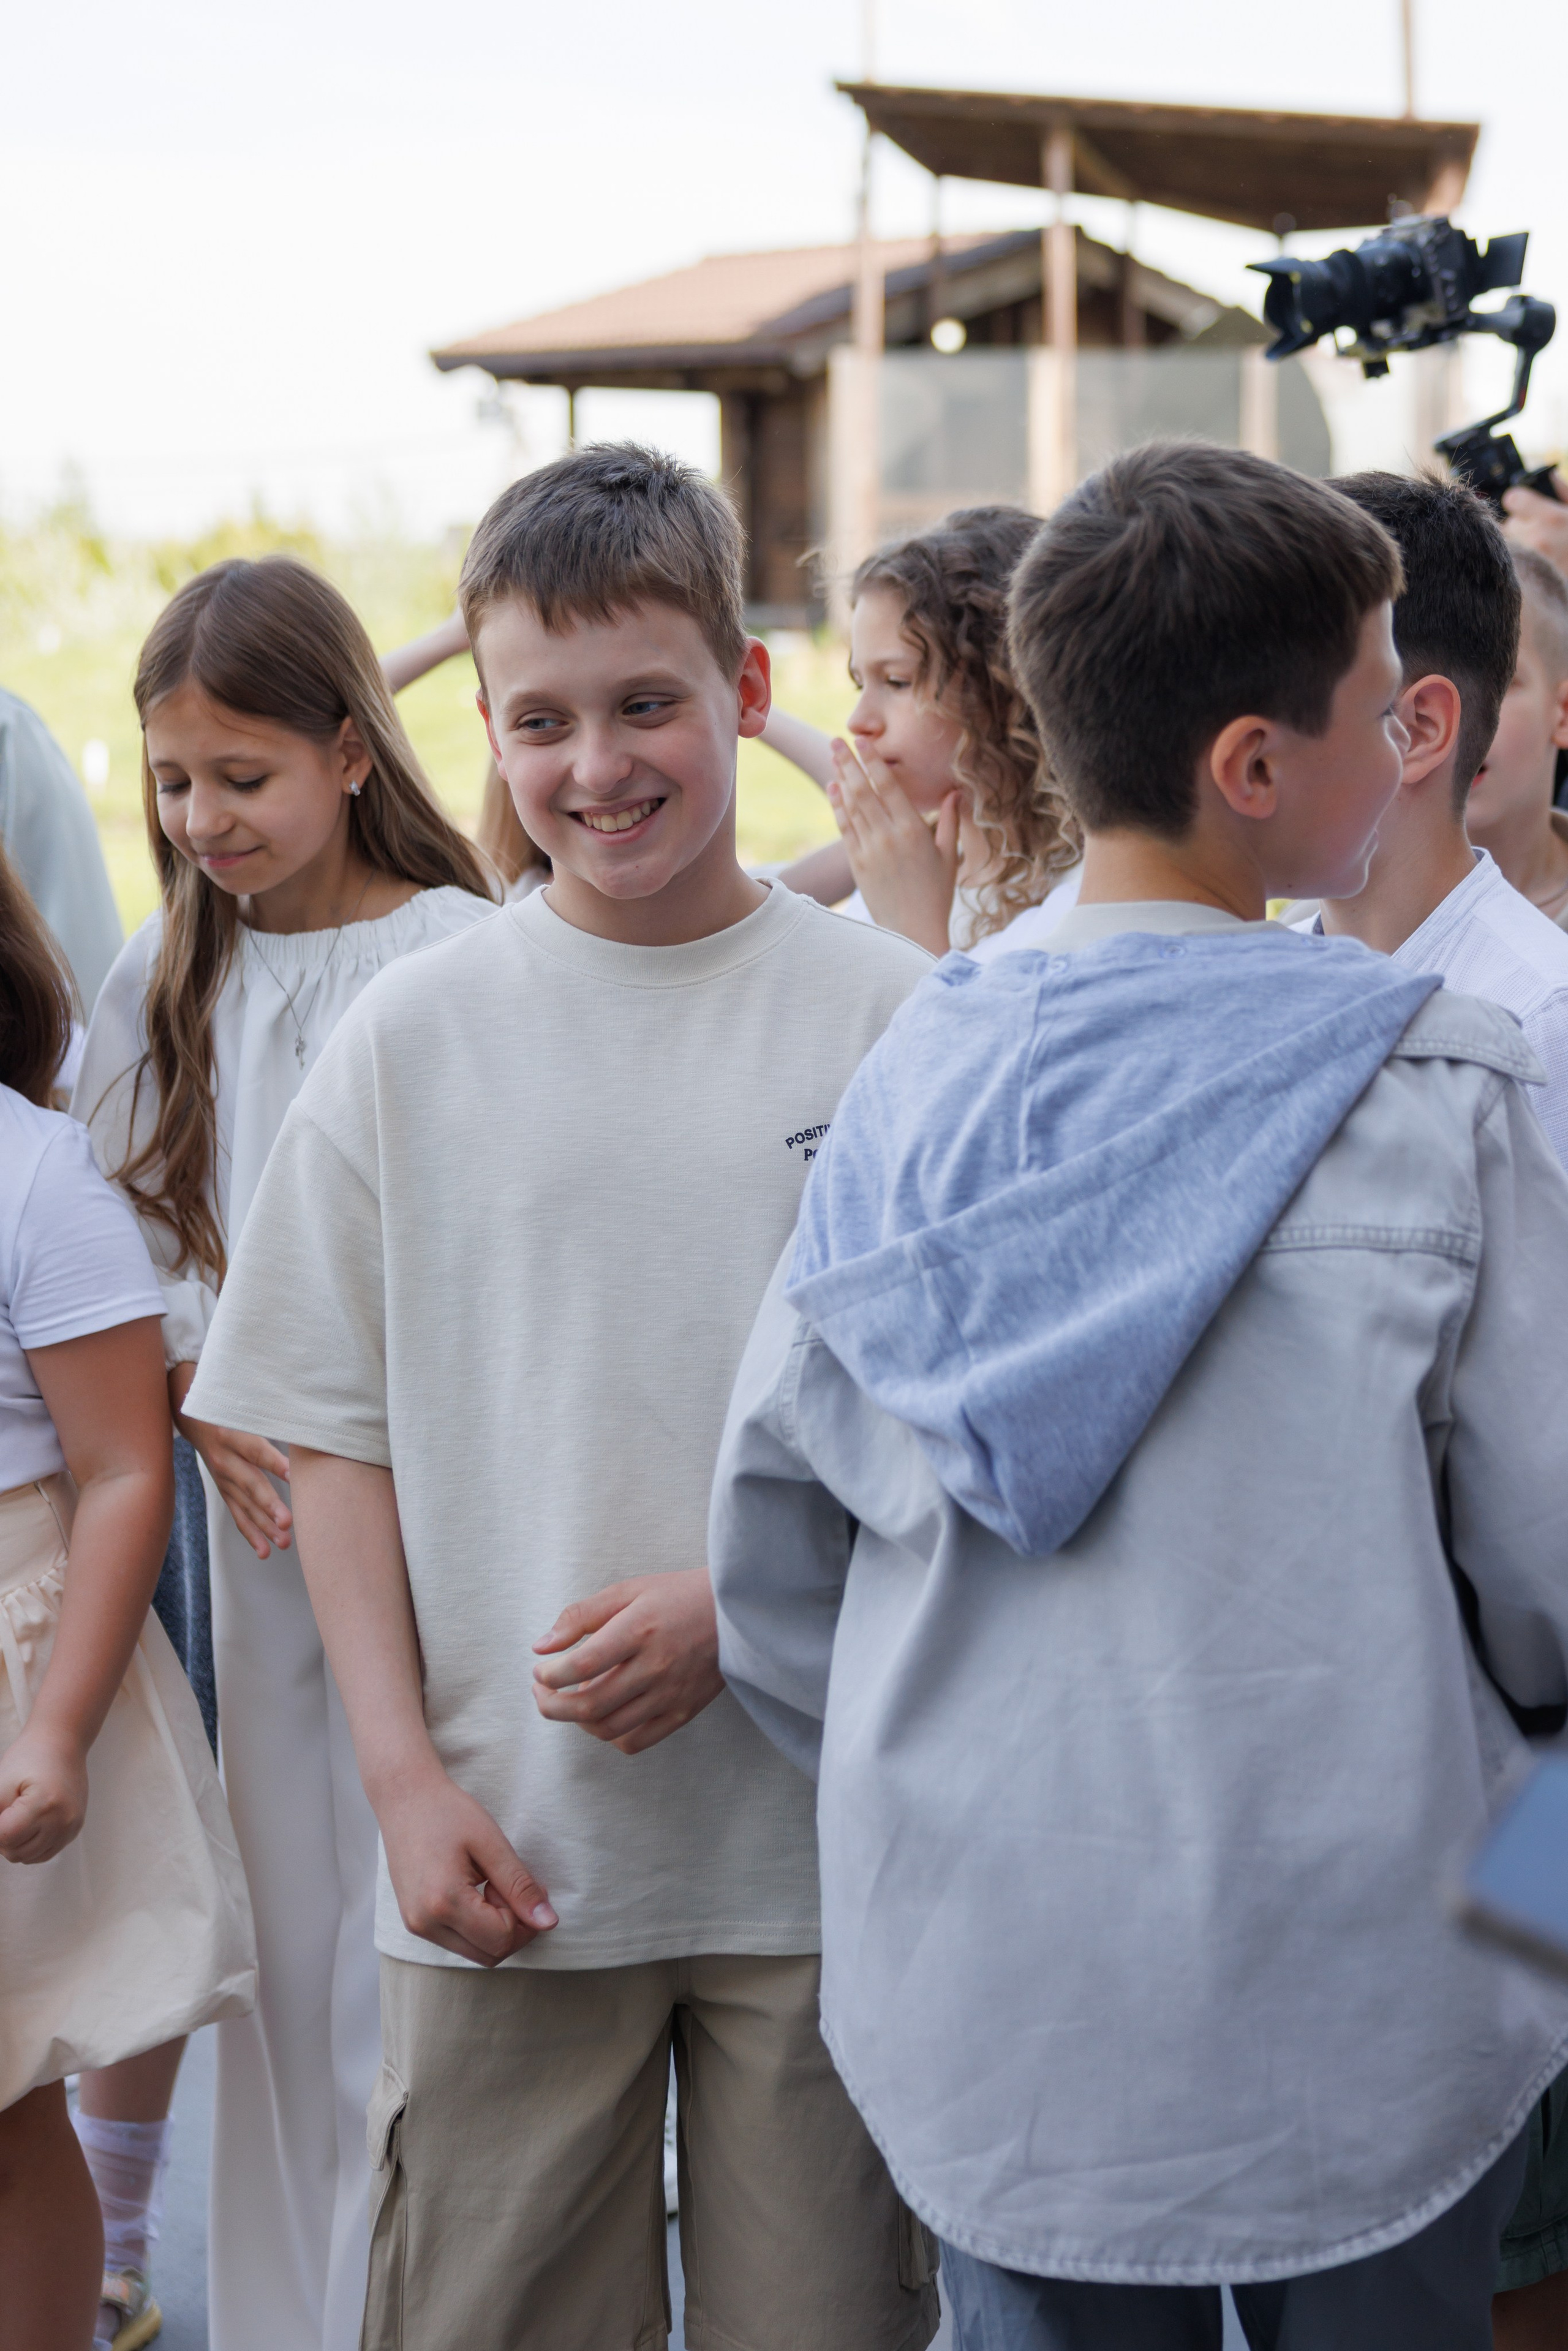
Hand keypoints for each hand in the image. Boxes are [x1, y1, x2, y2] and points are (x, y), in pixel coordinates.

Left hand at [0, 1723, 88, 1863]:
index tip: (0, 1810)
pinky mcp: (74, 1830)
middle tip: (6, 1812)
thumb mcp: (1, 1783)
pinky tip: (30, 1824)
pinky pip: (44, 1853)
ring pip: (29, 1858)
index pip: (5, 1838)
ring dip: (16, 1844)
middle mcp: (63, 1820)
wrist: (61, 1743)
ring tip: (17, 1818)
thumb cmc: (29, 1757)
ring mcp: (71, 1827)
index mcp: (45, 1805)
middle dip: (3, 1837)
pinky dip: (31, 1845)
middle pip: (16, 1853)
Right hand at [170, 1363, 290, 1558]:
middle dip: (269, 1505)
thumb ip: (273, 1415)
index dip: (275, 1462)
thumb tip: (309, 1422)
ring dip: (264, 1526)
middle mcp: (225, 1459)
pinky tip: (264, 1551)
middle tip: (288, 1522)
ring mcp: (222, 1479)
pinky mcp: (224, 1491)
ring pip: (244, 1505)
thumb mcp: (245, 1407)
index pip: (256, 1450)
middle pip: (250, 1484)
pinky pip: (237, 1515)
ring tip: (283, 1542)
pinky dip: (251, 1534)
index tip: (294, 1475)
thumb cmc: (231, 1409)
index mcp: (232, 1434)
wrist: (194, 1418)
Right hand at [377, 1762, 556, 1966]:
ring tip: (486, 1884)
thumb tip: (548, 1922)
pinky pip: (458, 1941)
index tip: (516, 1881)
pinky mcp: (414, 1922)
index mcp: (444, 1902)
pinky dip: (476, 1926)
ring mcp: (416, 1926)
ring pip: (475, 1952)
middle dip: (511, 1926)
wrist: (404, 1798)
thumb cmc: (448, 1813)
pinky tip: (472, 1891)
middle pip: (490, 1954)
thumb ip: (520, 1886)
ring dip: (493, 1928)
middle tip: (503, 1884)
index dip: (522, 1916)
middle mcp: (425, 1924)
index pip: (502, 1938)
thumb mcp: (491, 1843)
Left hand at [532, 1568, 722, 1755]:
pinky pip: (636, 1741)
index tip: (540, 1671)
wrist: (734, 1613)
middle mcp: (655, 1666)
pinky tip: (604, 1714)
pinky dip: (610, 1736)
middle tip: (542, 1692)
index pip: (582, 1664)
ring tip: (572, 1700)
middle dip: (551, 1705)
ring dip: (577, 1721)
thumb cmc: (676, 1597)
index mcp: (639, 1630)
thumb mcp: (627, 1591)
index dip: (550, 1675)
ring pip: (608, 1729)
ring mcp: (671, 1694)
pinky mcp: (683, 1712)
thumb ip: (581, 1615)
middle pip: (590, 1705)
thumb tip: (541, 1646)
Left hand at [827, 738, 960, 955]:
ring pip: (851, 807)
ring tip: (833, 757)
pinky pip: (844, 828)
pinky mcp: (857, 864)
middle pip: (863, 791)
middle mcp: (888, 837)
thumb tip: (955, 792)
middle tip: (837, 740)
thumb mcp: (948, 856)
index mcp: (912, 831)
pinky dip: (837, 807)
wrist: (911, 932)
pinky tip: (833, 789)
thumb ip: (950, 821)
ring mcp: (869, 850)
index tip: (863, 741)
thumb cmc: (936, 894)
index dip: (873, 762)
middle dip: (849, 763)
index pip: (888, 787)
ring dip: (840, 779)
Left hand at [1501, 479, 1567, 572]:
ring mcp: (1531, 560)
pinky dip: (1523, 557)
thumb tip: (1551, 476)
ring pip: (1510, 544)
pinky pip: (1516, 561)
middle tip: (1540, 527)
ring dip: (1521, 541)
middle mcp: (1537, 538)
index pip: (1512, 499)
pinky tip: (1540, 557)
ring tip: (1542, 543)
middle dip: (1521, 523)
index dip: (1518, 499)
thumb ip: (1565, 491)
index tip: (1524, 502)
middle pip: (1509, 523)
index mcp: (1552, 518)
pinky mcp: (1530, 574)